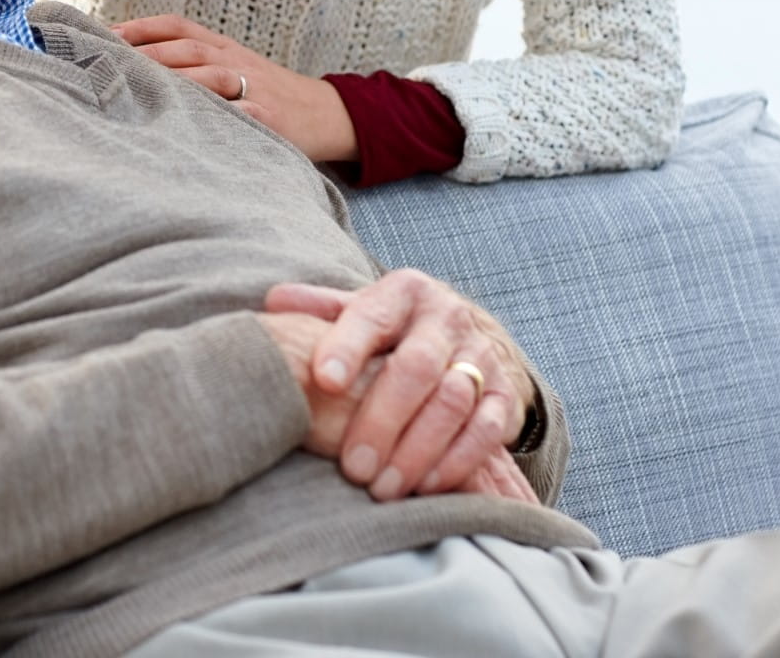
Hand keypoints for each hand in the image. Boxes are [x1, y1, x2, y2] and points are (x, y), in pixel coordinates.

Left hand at [112, 14, 357, 161]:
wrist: (325, 115)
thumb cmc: (265, 93)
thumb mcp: (231, 67)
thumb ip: (191, 63)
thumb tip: (130, 64)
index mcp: (222, 47)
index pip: (177, 26)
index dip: (140, 27)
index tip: (102, 33)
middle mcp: (234, 61)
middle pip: (186, 49)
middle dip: (146, 53)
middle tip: (106, 62)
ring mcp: (253, 88)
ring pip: (209, 76)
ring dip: (173, 79)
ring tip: (137, 87)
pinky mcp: (269, 118)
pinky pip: (238, 115)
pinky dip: (214, 116)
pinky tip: (185, 125)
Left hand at [264, 271, 535, 501]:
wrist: (465, 337)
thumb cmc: (391, 332)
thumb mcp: (357, 311)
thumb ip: (320, 310)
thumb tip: (274, 303)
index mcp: (403, 292)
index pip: (372, 316)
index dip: (347, 346)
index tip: (324, 380)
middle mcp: (446, 318)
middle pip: (416, 367)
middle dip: (382, 420)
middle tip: (353, 468)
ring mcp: (480, 355)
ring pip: (452, 401)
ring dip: (417, 450)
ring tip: (382, 488)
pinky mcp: (505, 394)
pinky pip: (487, 430)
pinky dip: (457, 461)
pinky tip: (425, 486)